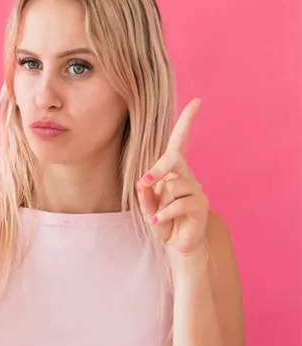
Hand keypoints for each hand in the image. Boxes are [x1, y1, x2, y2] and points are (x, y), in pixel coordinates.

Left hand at [137, 98, 209, 259]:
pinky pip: (179, 204)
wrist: (177, 244)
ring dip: (159, 202)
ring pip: (175, 185)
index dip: (187, 120)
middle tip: (144, 182)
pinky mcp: (201, 205)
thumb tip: (144, 182)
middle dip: (158, 169)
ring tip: (156, 216)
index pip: (180, 140)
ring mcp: (196, 189)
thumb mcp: (147, 205)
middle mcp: (186, 175)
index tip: (197, 101)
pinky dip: (164, 214)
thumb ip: (145, 193)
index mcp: (173, 170)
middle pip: (175, 159)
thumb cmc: (161, 219)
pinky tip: (158, 222)